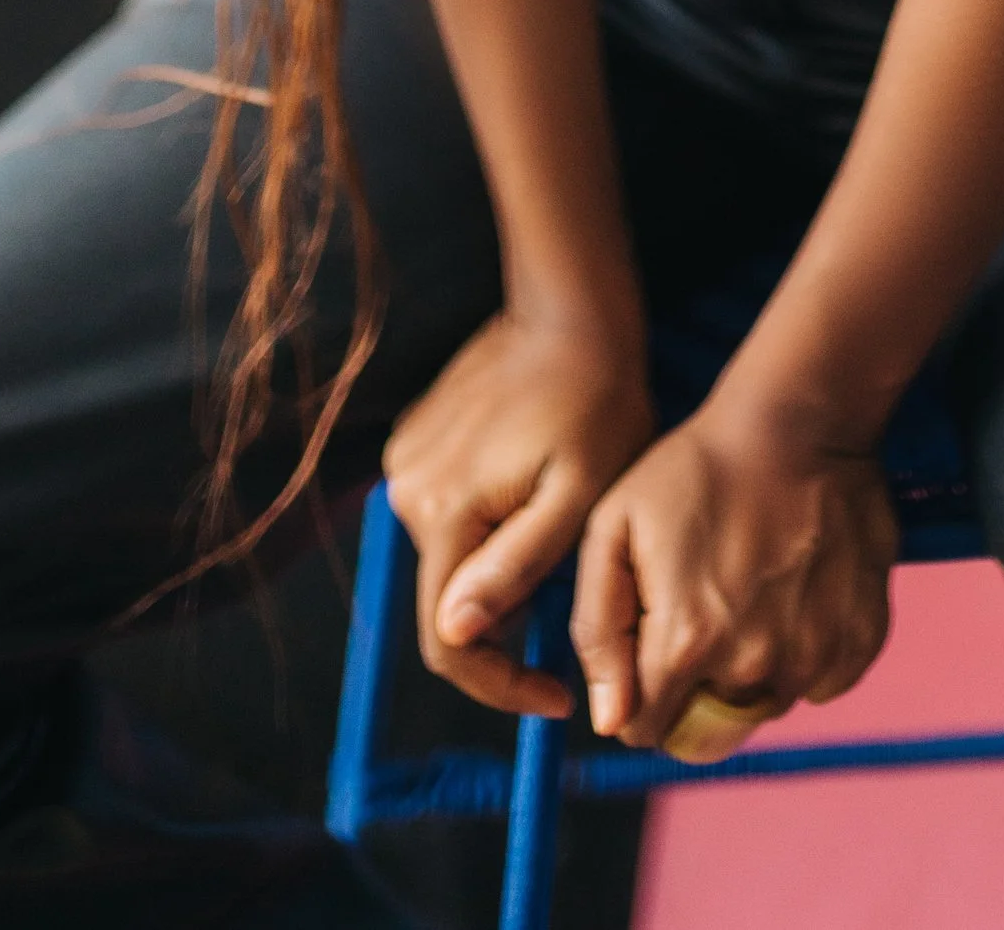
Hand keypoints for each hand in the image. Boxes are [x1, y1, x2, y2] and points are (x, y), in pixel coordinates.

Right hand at [383, 306, 654, 719]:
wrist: (572, 311)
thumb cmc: (596, 403)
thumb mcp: (578, 495)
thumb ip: (516, 565)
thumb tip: (453, 630)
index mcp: (444, 509)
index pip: (448, 640)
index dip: (500, 685)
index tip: (558, 692)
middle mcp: (407, 489)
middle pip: (449, 600)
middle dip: (508, 620)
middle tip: (571, 594)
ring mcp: (407, 461)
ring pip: (449, 557)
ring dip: (497, 570)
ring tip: (556, 528)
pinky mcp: (417, 441)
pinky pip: (448, 512)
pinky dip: (487, 526)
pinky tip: (531, 491)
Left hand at [569, 395, 896, 755]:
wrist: (796, 420)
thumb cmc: (696, 467)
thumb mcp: (613, 529)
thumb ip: (599, 632)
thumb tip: (612, 722)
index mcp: (688, 643)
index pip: (647, 730)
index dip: (636, 699)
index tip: (646, 651)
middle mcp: (755, 665)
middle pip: (711, 731)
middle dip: (694, 696)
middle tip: (701, 619)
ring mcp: (816, 654)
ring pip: (768, 704)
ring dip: (752, 669)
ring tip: (749, 589)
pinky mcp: (861, 637)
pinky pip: (823, 681)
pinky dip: (806, 653)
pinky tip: (793, 592)